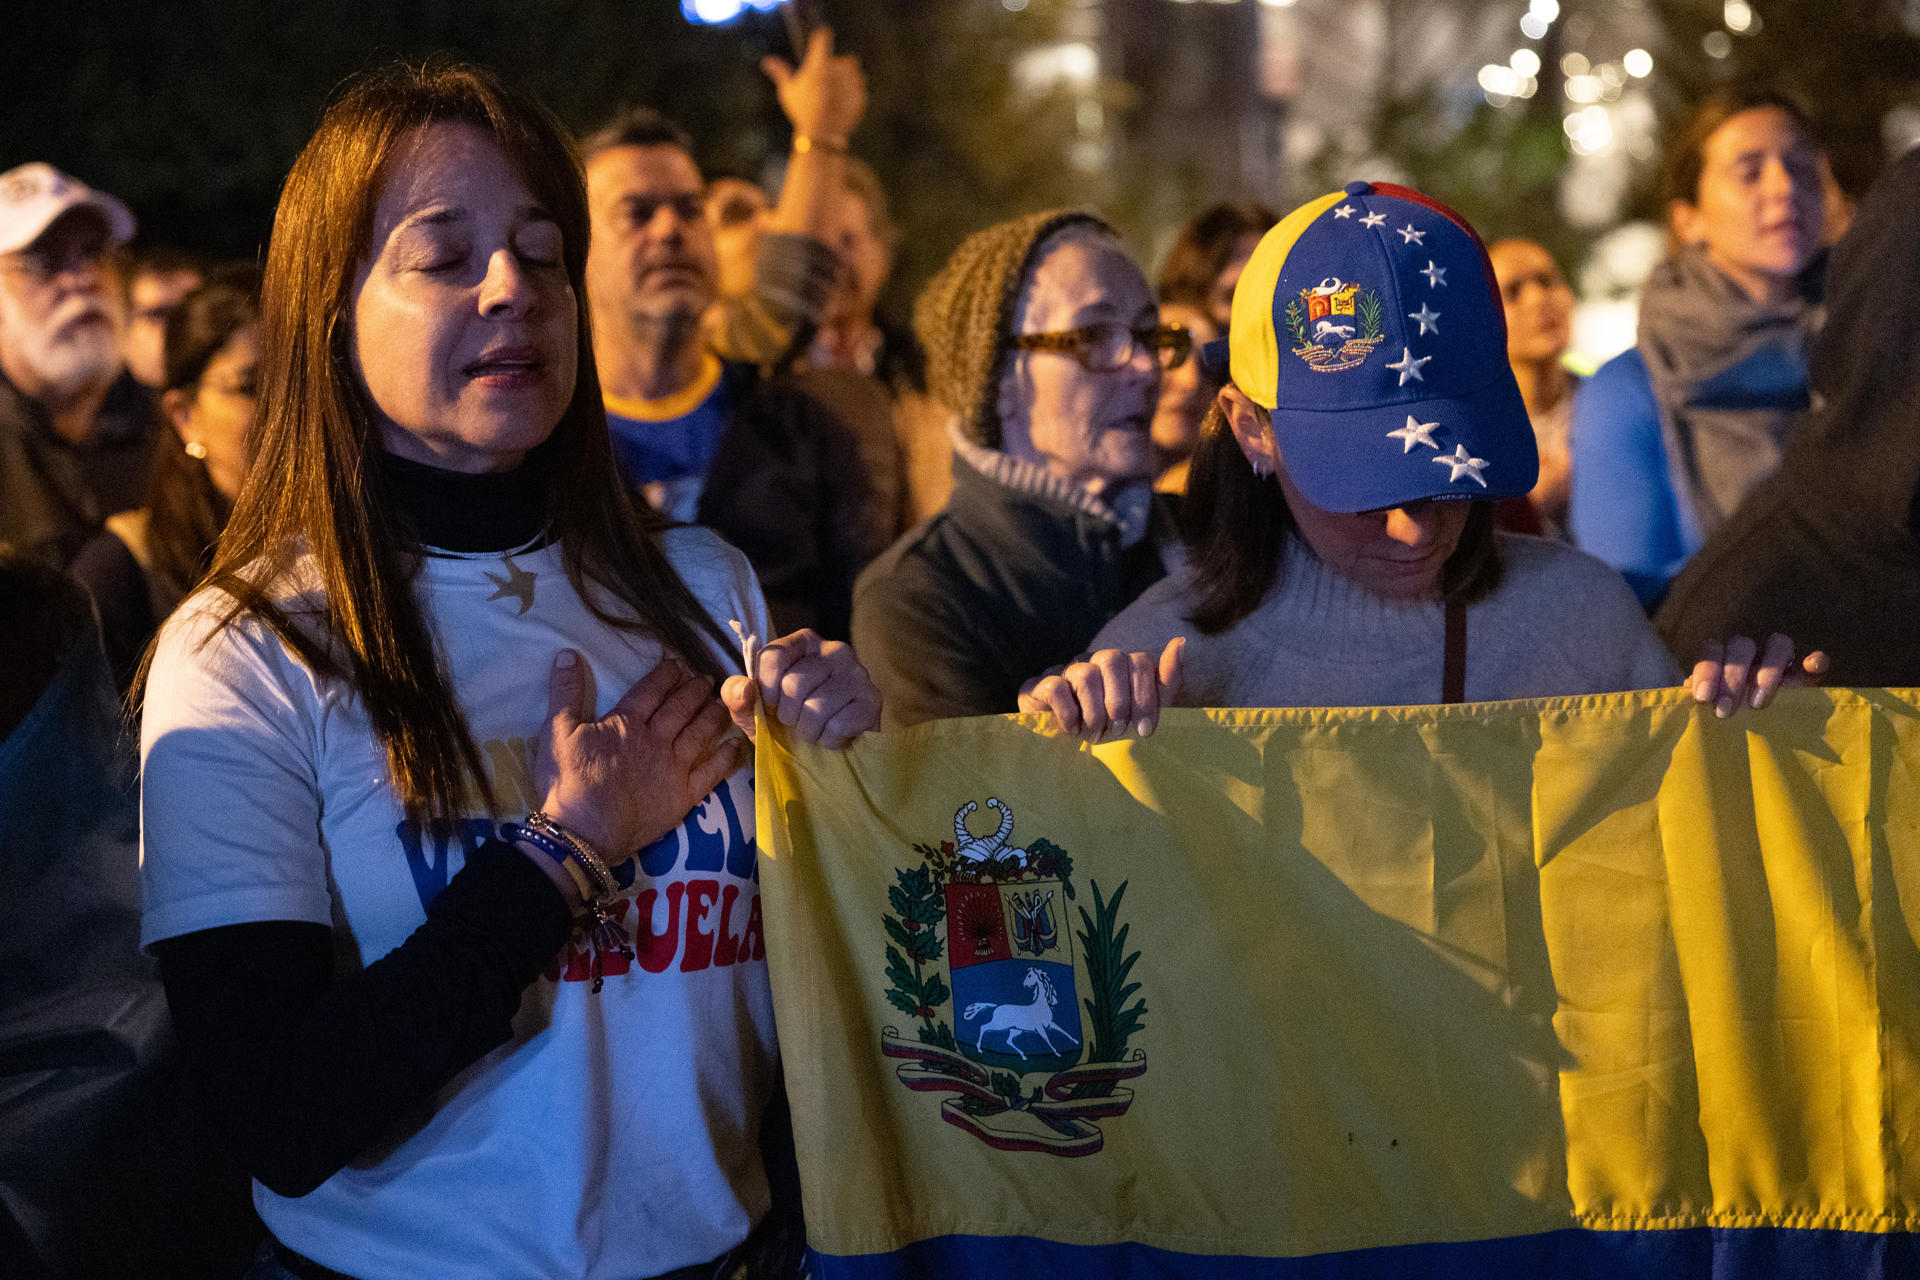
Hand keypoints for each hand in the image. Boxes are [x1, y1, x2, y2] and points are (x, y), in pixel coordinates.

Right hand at [534, 649, 745, 858]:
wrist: (583, 832)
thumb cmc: (568, 782)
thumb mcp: (557, 732)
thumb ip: (565, 692)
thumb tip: (567, 654)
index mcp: (627, 723)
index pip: (652, 690)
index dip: (667, 674)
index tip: (679, 664)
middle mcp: (656, 740)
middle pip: (682, 708)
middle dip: (696, 690)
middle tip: (708, 680)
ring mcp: (673, 768)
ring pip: (700, 734)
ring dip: (713, 715)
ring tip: (723, 703)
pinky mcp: (683, 796)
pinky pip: (712, 773)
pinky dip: (726, 758)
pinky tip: (736, 745)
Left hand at [721, 628, 880, 748]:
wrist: (826, 753)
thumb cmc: (787, 724)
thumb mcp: (752, 710)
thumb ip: (736, 695)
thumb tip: (745, 689)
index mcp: (803, 642)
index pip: (772, 657)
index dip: (765, 690)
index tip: (771, 706)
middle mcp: (834, 649)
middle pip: (794, 684)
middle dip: (787, 715)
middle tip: (796, 722)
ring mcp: (857, 673)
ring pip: (816, 708)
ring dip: (808, 732)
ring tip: (814, 731)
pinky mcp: (872, 700)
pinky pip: (838, 725)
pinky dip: (829, 741)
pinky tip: (833, 737)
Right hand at [761, 26, 865, 144]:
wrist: (821, 135)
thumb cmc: (801, 112)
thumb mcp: (788, 91)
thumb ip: (780, 72)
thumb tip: (766, 61)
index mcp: (818, 65)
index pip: (823, 38)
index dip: (822, 37)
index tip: (822, 37)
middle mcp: (837, 71)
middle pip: (844, 60)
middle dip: (838, 69)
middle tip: (827, 85)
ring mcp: (851, 84)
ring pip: (855, 73)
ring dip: (848, 81)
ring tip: (835, 97)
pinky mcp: (860, 96)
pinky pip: (860, 90)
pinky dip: (853, 96)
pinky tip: (842, 106)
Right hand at [1018, 638, 1184, 742]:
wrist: (1065, 754)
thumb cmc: (1111, 732)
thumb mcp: (1144, 713)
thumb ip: (1165, 682)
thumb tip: (1180, 641)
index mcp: (1120, 666)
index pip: (1140, 661)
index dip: (1146, 696)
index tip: (1145, 731)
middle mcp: (1092, 662)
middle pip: (1113, 658)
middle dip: (1121, 701)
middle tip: (1118, 731)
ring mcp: (1064, 671)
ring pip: (1085, 673)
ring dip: (1094, 712)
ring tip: (1094, 735)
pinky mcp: (1037, 686)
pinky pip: (1056, 687)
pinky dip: (1069, 714)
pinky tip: (1073, 731)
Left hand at [1685, 633, 1829, 718]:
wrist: (1754, 731)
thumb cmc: (1723, 718)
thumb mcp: (1706, 710)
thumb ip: (1698, 700)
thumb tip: (1684, 694)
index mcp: (1722, 658)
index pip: (1712, 650)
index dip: (1706, 670)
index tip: (1703, 697)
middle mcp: (1751, 654)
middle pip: (1741, 646)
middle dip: (1732, 678)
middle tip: (1725, 711)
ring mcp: (1780, 660)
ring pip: (1778, 644)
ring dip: (1768, 670)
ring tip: (1757, 703)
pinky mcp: (1807, 673)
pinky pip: (1814, 658)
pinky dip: (1815, 660)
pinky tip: (1811, 667)